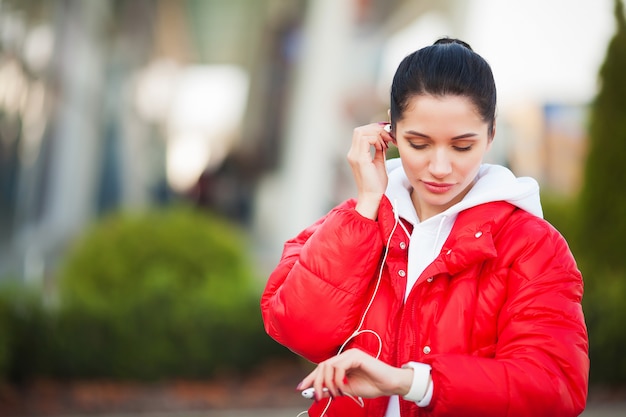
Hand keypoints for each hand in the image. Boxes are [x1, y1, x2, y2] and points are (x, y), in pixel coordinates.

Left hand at [296, 348, 411, 400]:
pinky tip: (344, 388)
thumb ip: (333, 389)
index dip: (310, 378)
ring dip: (328, 384)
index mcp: (342, 363)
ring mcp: (350, 355)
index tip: (301, 388)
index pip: (321, 368)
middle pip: (322, 366)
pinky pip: (339, 367)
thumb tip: (317, 392)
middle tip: (317, 396)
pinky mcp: (356, 356)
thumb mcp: (347, 390)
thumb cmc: (373, 385)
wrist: (390, 385)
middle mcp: (344, 356)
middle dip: (316, 383)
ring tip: (336, 394)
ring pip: (328, 366)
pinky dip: (338, 380)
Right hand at [346, 122, 394, 219]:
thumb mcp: (379, 162)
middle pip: (360, 129)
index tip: (387, 138)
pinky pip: (366, 139)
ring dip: (377, 134)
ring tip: (385, 144)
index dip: (375, 130)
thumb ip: (379, 151)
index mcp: (356, 154)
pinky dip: (376, 140)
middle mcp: (352, 153)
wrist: (373, 197)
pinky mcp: (360, 159)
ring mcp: (354, 156)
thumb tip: (384, 140)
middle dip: (376, 129)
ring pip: (362, 132)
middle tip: (388, 138)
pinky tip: (382, 148)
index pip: (361, 132)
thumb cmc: (376, 184)